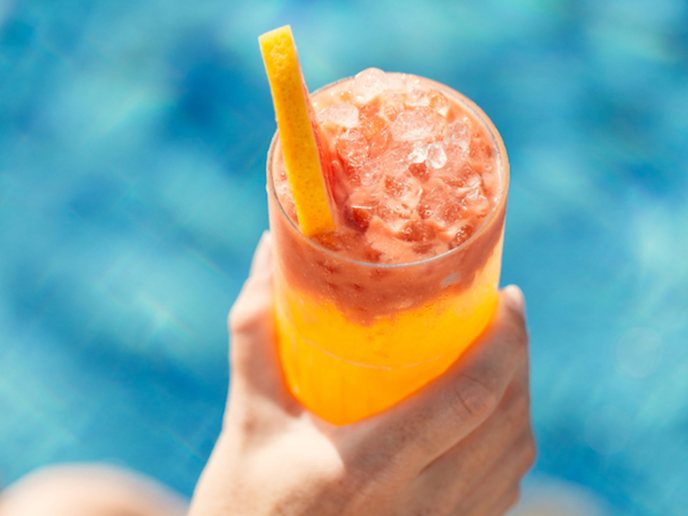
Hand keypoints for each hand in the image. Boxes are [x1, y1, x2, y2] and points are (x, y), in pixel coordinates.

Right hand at [188, 233, 534, 515]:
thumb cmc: (244, 505)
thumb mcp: (247, 419)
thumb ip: (256, 332)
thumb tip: (270, 250)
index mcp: (369, 468)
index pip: (470, 397)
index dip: (505, 341)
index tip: (508, 297)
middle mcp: (419, 506)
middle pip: (506, 421)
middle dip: (519, 356)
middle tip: (506, 312)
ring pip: (513, 457)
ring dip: (520, 397)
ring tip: (502, 355)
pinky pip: (502, 488)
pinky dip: (509, 441)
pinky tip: (489, 416)